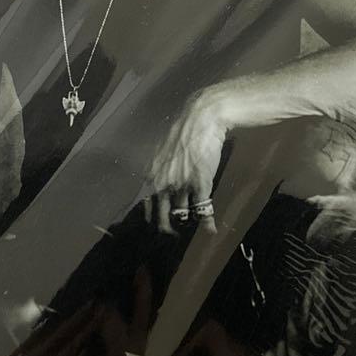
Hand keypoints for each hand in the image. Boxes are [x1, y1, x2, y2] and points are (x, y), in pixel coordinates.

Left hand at [146, 89, 228, 233]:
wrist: (202, 119)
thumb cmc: (183, 132)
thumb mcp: (164, 152)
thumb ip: (160, 170)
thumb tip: (160, 183)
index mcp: (151, 175)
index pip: (145, 205)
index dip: (149, 219)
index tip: (152, 227)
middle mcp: (162, 184)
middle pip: (160, 216)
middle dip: (165, 229)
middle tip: (170, 236)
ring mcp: (181, 186)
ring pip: (182, 214)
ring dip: (187, 224)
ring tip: (191, 229)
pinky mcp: (200, 185)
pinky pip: (202, 210)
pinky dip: (207, 222)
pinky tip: (211, 230)